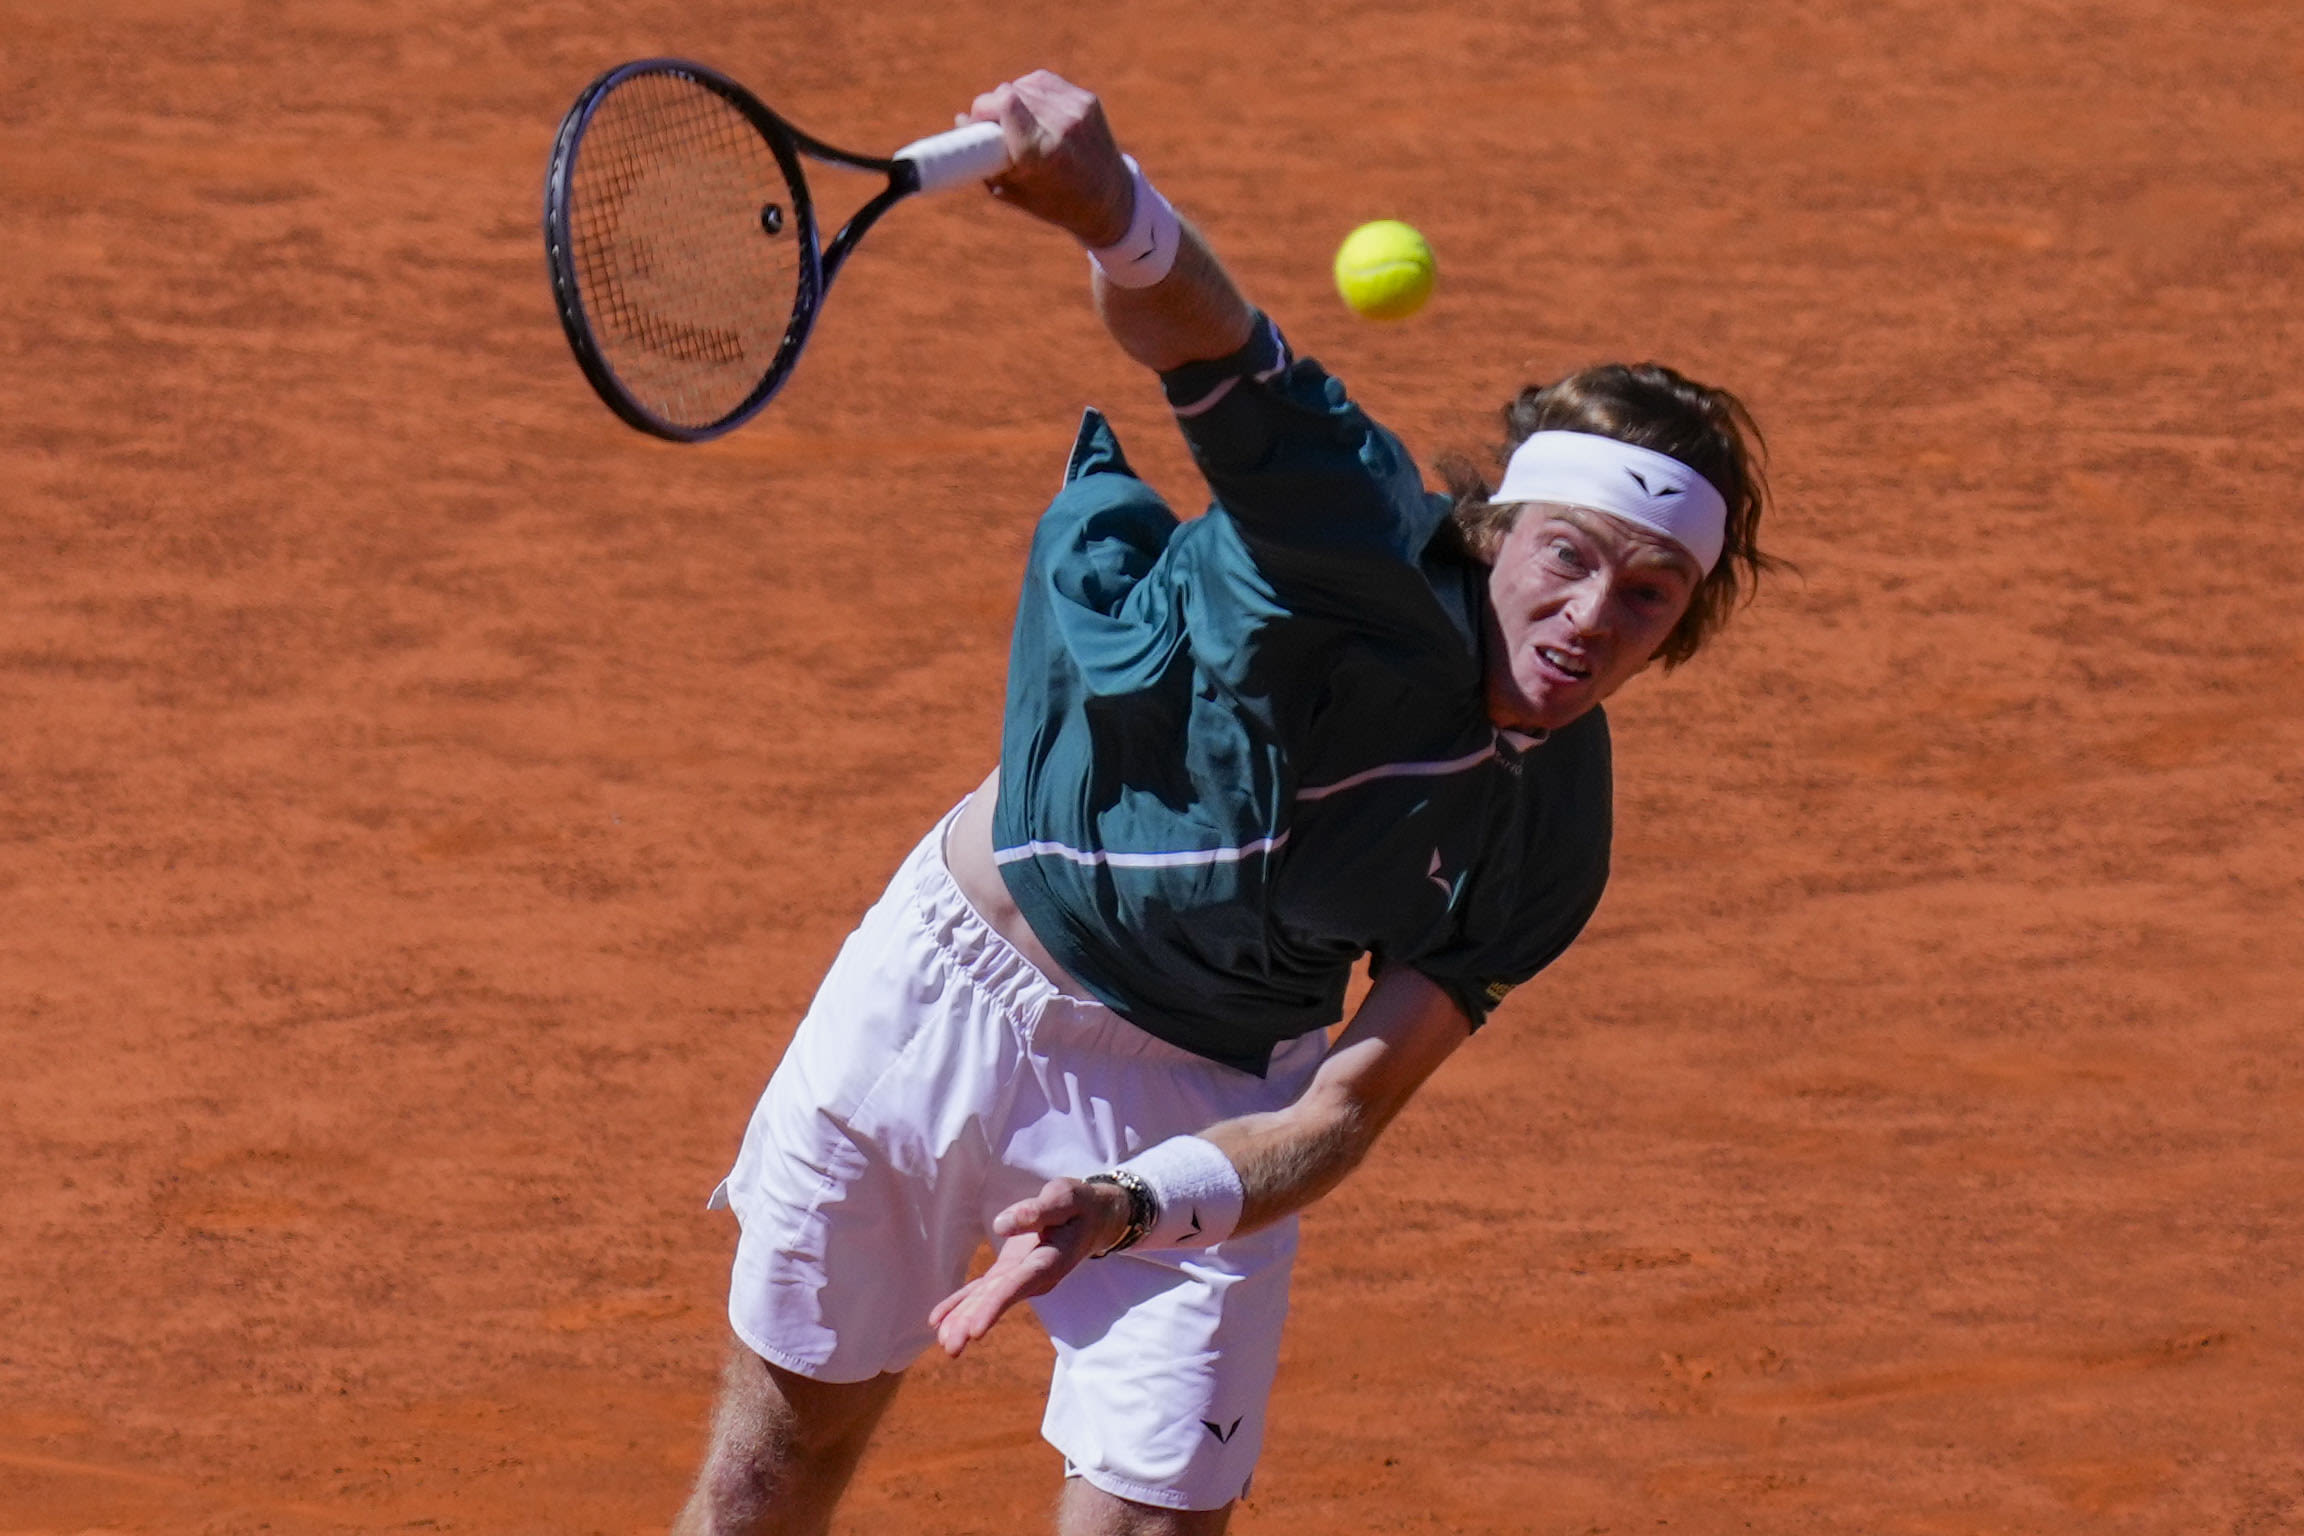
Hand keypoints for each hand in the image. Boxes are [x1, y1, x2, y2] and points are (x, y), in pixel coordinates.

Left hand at [928, 1176, 1131, 1356]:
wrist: (1091, 1219)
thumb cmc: (1079, 1205)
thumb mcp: (1065, 1198)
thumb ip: (1038, 1211)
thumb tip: (1000, 1225)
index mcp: (1051, 1260)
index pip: (1019, 1285)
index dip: (995, 1306)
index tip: (975, 1330)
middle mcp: (1035, 1277)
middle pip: (1000, 1300)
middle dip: (973, 1322)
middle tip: (950, 1347)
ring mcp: (1021, 1278)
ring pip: (988, 1299)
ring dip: (964, 1320)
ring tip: (944, 1343)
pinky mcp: (1009, 1273)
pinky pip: (982, 1291)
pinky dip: (960, 1304)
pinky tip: (938, 1321)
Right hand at [963, 71, 1134, 246]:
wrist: (1111, 201)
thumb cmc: (1054, 203)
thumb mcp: (1012, 192)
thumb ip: (982, 159)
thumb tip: (960, 119)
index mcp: (1042, 154)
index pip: (1003, 103)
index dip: (982, 110)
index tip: (976, 124)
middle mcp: (1062, 127)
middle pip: (1008, 92)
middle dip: (994, 107)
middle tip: (994, 128)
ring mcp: (1077, 110)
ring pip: (1024, 84)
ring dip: (1013, 99)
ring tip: (1018, 124)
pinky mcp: (1087, 100)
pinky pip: (1044, 82)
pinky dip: (1032, 94)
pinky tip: (1034, 113)